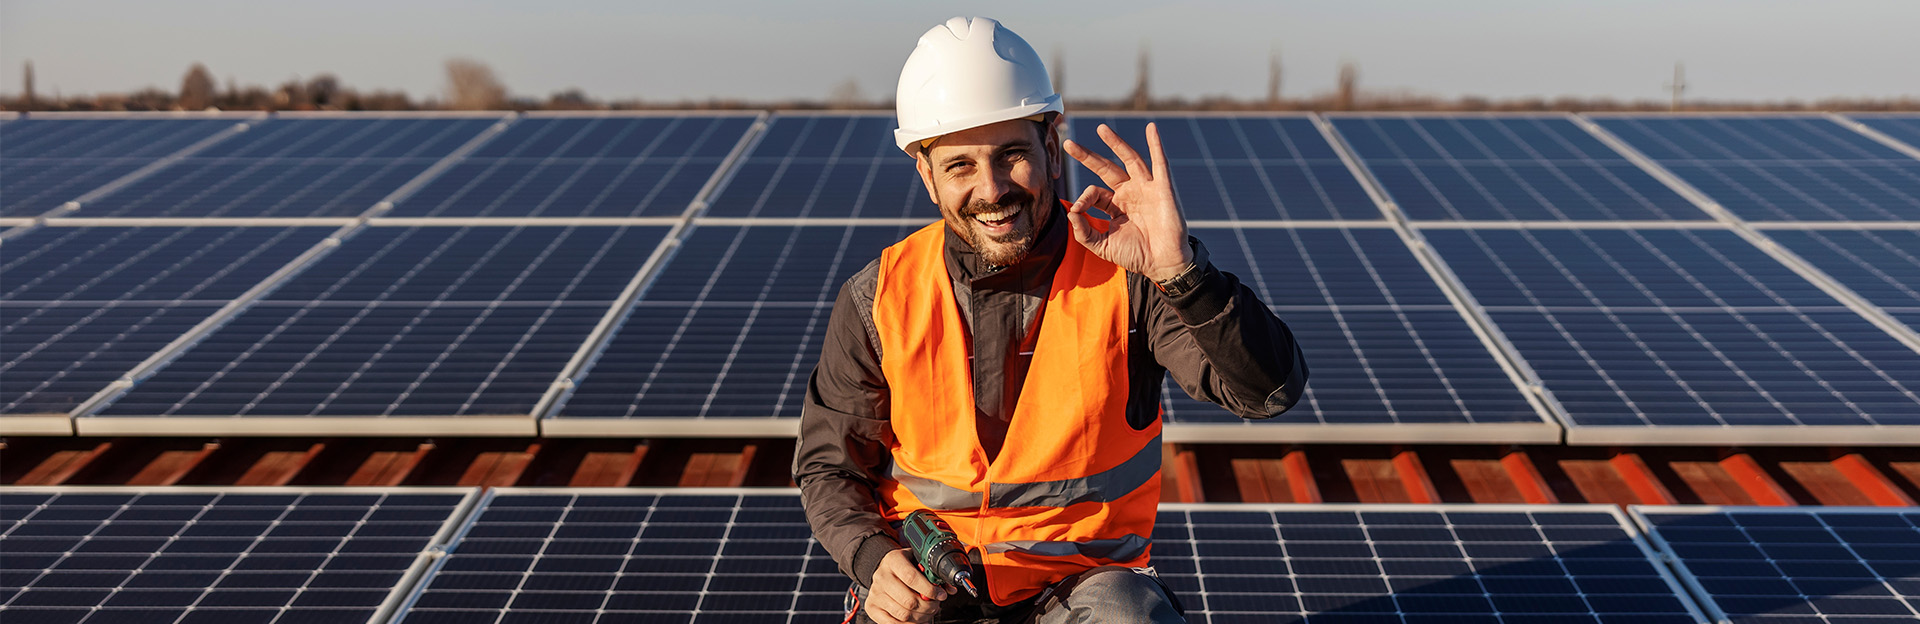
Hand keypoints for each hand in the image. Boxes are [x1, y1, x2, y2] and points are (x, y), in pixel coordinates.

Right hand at [865, 548, 946, 623]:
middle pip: (908, 600)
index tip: (941, 594)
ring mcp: (876, 593)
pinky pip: (893, 623)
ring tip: (927, 611)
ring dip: (921, 617)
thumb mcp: (918, 561)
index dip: (929, 589)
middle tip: (935, 605)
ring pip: (903, 614)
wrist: (884, 569)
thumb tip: (950, 589)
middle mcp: (881, 576)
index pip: (911, 577)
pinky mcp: (872, 607)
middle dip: (928, 606)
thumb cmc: (904, 566)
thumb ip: (934, 573)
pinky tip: (917, 618)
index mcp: (893, 560)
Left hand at [1063, 123, 1192, 282]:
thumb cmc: (1136, 255)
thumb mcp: (1102, 246)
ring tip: (1101, 129)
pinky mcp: (1163, 189)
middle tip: (1069, 144)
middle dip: (1088, 156)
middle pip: (1106, 168)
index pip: (1094, 193)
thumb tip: (1071, 212)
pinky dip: (1156, 144)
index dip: (1083, 199)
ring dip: (1116, 143)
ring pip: (1130, 159)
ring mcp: (1147, 188)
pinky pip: (1160, 163)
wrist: (1163, 264)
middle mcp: (1130, 193)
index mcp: (1116, 206)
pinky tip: (1152, 128)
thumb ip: (1083, 232)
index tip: (1078, 211)